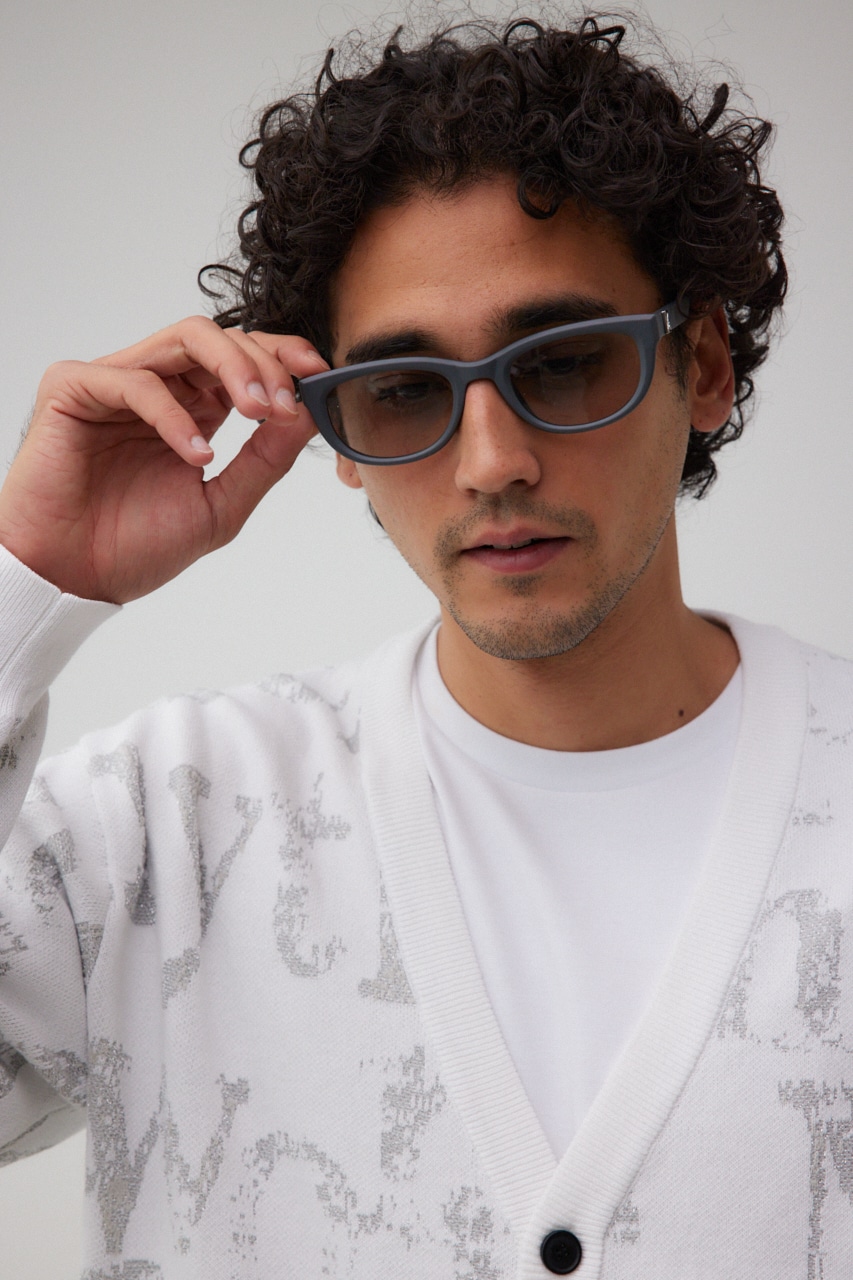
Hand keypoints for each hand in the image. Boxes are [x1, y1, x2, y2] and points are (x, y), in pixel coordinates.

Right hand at [0, 318, 327, 602]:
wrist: (74, 579)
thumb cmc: (133, 546)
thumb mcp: (221, 505)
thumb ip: (265, 460)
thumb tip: (310, 415)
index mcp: (190, 410)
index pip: (242, 360)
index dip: (283, 358)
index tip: (319, 377)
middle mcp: (156, 387)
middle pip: (221, 339)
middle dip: (266, 364)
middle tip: (286, 405)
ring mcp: (114, 382)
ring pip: (186, 338)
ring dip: (234, 368)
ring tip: (258, 412)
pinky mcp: (73, 388)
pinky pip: (137, 381)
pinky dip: (175, 415)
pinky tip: (196, 455)